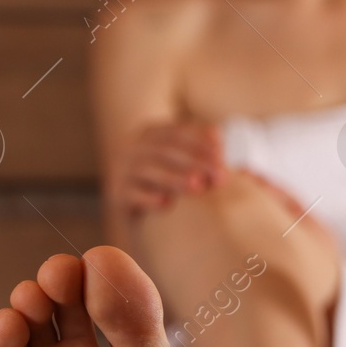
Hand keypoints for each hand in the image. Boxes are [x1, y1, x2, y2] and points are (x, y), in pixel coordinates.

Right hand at [108, 122, 227, 213]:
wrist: (140, 214)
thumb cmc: (172, 183)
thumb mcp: (186, 164)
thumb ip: (205, 155)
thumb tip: (229, 147)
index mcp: (152, 134)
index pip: (177, 132)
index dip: (200, 141)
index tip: (223, 154)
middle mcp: (134, 148)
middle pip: (166, 150)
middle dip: (195, 161)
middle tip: (221, 176)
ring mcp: (121, 170)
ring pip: (148, 169)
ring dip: (174, 177)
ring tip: (198, 187)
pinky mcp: (116, 195)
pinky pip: (130, 194)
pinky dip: (147, 197)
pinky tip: (166, 204)